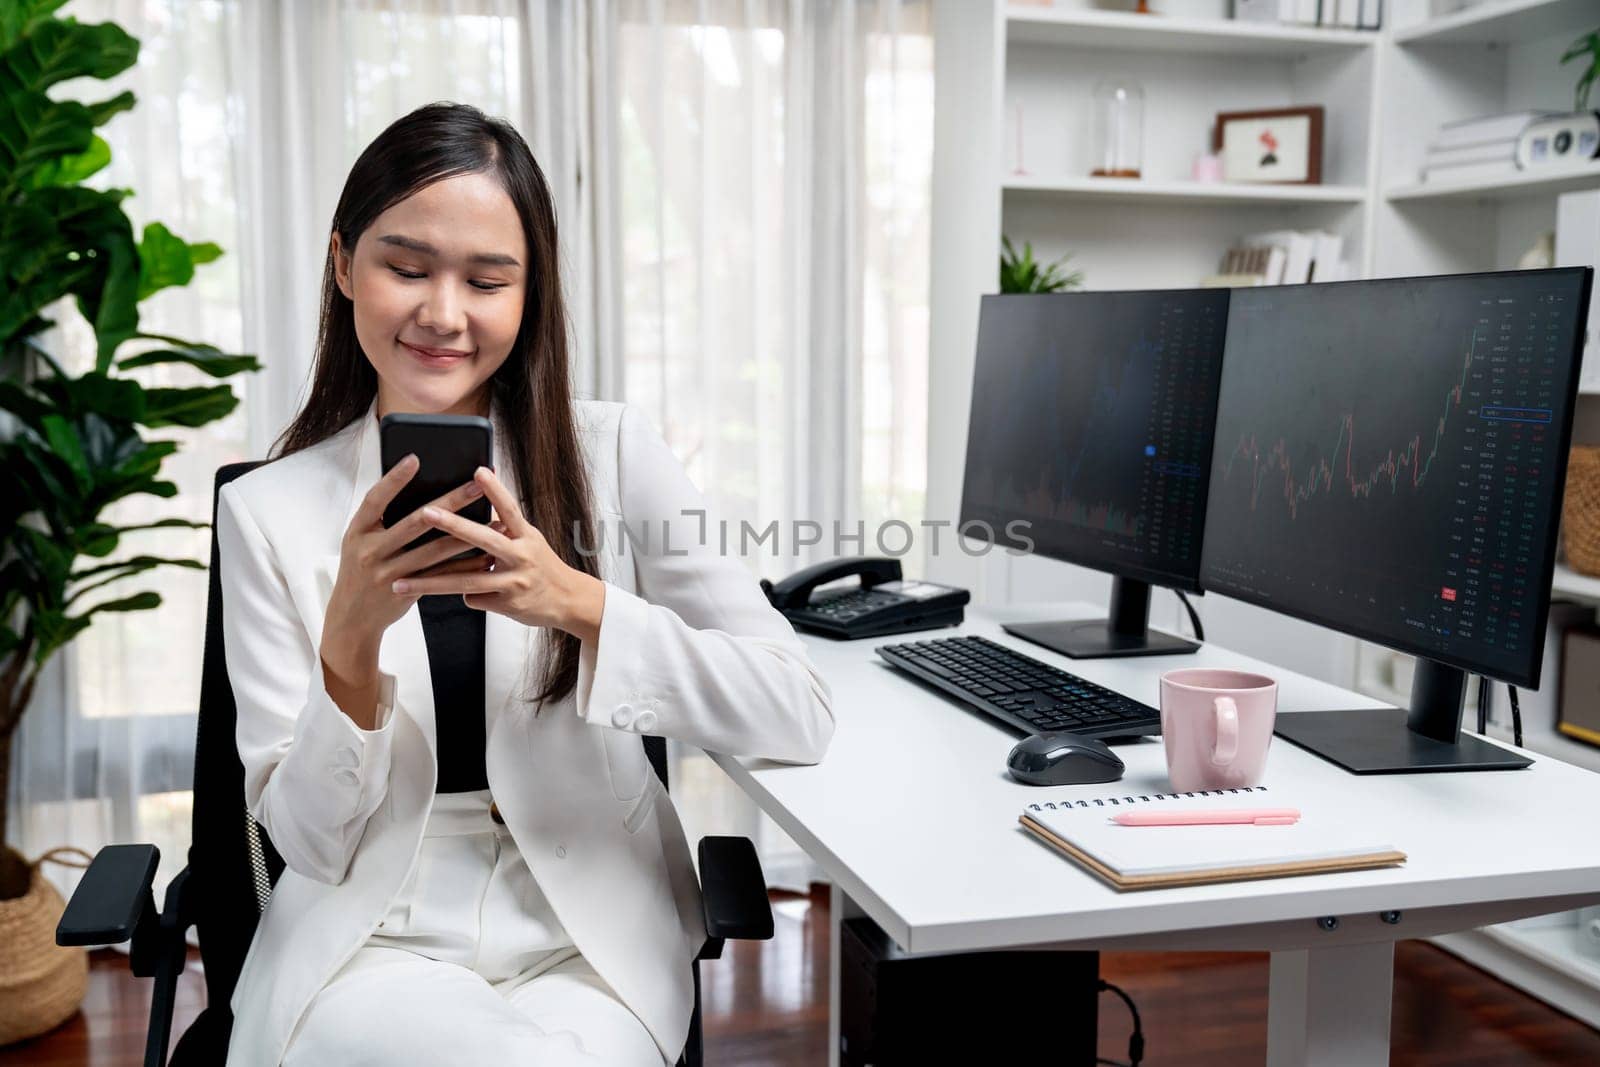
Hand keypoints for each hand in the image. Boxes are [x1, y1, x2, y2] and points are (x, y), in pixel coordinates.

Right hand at [321, 453, 493, 670]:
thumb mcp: (362, 541)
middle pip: (416, 521)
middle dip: (451, 502)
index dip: (394, 479)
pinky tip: (485, 557)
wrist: (352, 617)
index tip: (415, 459)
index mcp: (358, 531)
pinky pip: (442, 576)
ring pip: (434, 550)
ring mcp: (388, 572)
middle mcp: (370, 550)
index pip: (376, 499)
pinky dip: (464, 565)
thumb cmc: (361, 569)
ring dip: (467, 535)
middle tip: (477, 486)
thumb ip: (384, 520)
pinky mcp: (406, 591)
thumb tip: (422, 491)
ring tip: (494, 522)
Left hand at [392, 466, 605, 641]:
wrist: (568, 600)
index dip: (494, 489)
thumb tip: (480, 505)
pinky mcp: (508, 604)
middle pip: (483, 539)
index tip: (478, 471)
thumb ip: (506, 527)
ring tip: (400, 582)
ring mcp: (514, 582)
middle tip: (426, 513)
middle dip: (452, 525)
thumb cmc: (543, 566)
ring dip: (430, 582)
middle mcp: (521, 556)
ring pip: (466, 581)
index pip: (509, 508)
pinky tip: (472, 595)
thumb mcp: (530, 541)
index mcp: (527, 536)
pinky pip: (474, 599)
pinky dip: (466, 595)